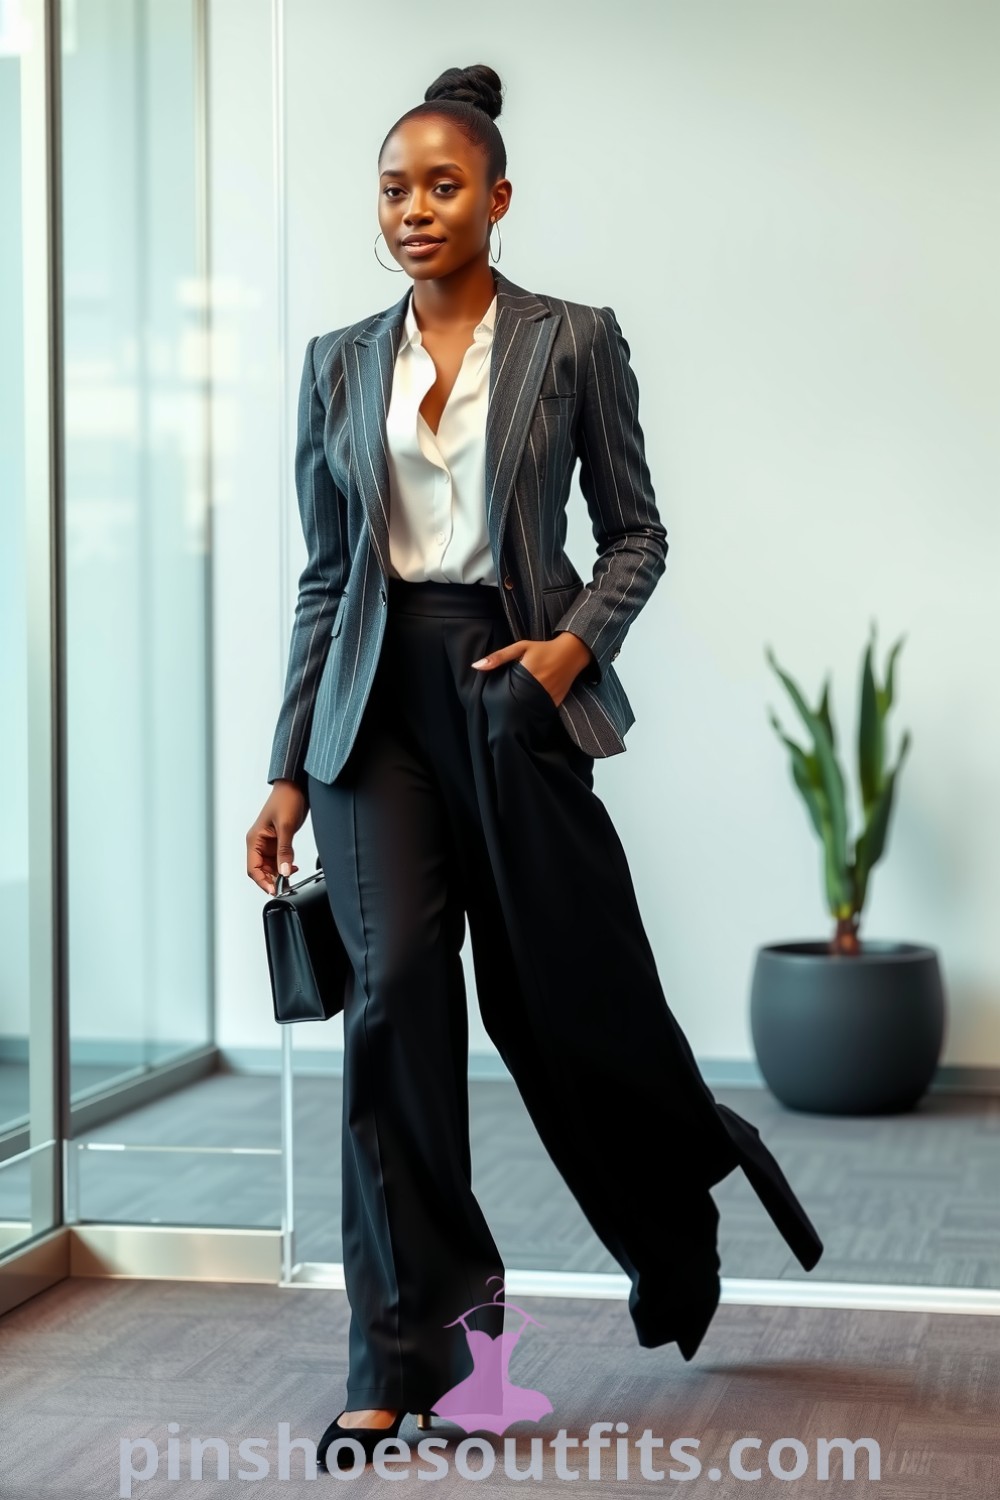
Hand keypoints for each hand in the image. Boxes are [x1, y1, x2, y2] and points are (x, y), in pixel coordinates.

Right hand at [246, 781, 308, 895]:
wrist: (296, 786)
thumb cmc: (286, 799)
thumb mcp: (286, 826)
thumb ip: (285, 851)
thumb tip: (285, 871)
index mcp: (254, 839)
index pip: (253, 868)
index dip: (262, 881)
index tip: (274, 890)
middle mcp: (259, 843)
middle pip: (260, 870)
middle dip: (271, 880)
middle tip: (285, 887)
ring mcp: (268, 843)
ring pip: (270, 867)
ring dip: (279, 874)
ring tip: (290, 879)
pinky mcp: (278, 841)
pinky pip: (278, 859)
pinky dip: (285, 866)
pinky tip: (293, 868)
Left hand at [470, 631, 593, 707]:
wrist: (573, 652)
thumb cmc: (543, 648)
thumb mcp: (521, 647)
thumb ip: (499, 657)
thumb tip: (475, 666)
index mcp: (527, 674)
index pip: (508, 693)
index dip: (499, 701)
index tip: (491, 705)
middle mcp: (538, 688)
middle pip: (517, 705)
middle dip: (508, 709)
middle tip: (500, 713)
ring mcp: (548, 697)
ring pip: (530, 710)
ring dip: (521, 712)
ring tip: (512, 715)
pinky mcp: (557, 701)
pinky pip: (542, 711)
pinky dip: (534, 712)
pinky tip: (527, 712)